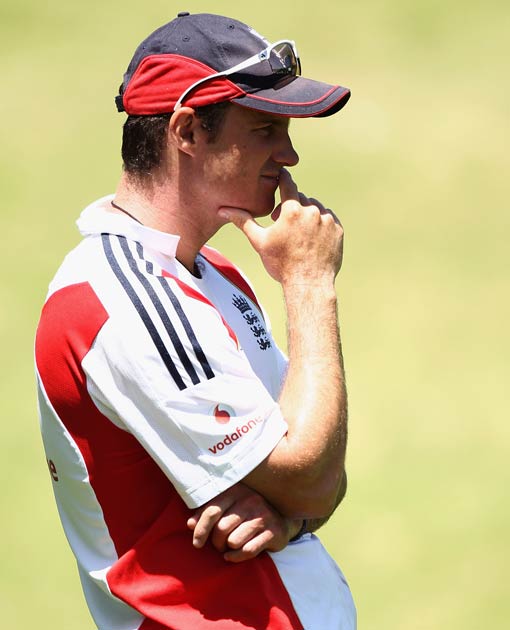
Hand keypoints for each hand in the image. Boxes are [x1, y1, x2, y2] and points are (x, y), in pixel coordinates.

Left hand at [187, 483, 301, 562]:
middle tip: (218, 545)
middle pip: (222, 529)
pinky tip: (233, 555)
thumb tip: (190, 524)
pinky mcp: (274, 531)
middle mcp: (250, 500)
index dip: (201, 529)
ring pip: (234, 540)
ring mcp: (263, 515)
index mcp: (236, 491)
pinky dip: (237, 557)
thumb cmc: (245, 515)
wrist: (279, 519)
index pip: (212, 511)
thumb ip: (208, 513)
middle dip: (216, 542)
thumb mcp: (226, 509)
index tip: (197, 542)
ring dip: (228, 549)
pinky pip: (248, 550)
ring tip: (229, 547)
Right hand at [218, 169, 343, 286]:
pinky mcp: (338, 230)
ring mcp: (327, 220)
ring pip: (316, 208)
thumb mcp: (260, 242)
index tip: (281, 175)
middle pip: (301, 199)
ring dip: (307, 216)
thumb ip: (243, 221)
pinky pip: (329, 220)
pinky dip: (321, 225)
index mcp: (292, 210)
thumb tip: (222, 210)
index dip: (282, 179)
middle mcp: (312, 211)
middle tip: (284, 225)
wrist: (308, 284)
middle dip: (292, 208)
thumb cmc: (282, 264)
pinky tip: (312, 239)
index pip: (287, 183)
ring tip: (299, 234)